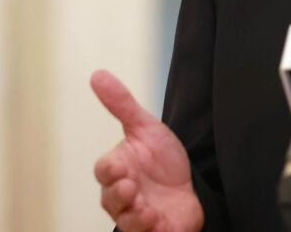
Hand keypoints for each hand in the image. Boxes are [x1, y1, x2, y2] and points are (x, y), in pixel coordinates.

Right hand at [91, 70, 203, 231]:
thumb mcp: (146, 129)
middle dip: (119, 195)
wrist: (192, 189)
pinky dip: (150, 231)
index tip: (120, 166)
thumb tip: (97, 74)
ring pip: (126, 222)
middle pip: (111, 200)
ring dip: (135, 216)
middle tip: (131, 187)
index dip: (110, 170)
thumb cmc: (163, 162)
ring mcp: (138, 217)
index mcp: (118, 170)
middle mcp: (123, 196)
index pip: (104, 170)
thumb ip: (122, 105)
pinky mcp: (156, 231)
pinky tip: (159, 222)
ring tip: (147, 210)